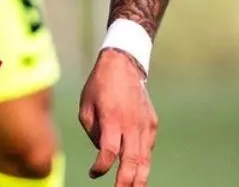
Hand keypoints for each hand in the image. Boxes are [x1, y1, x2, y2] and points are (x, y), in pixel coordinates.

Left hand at [79, 49, 157, 186]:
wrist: (124, 63)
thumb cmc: (99, 85)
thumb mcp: (85, 106)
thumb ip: (93, 132)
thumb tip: (102, 152)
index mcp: (112, 118)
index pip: (109, 151)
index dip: (101, 167)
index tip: (93, 173)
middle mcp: (131, 123)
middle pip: (131, 161)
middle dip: (125, 183)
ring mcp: (145, 124)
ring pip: (144, 159)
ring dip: (139, 179)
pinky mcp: (152, 123)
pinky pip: (147, 148)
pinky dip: (142, 161)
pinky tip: (136, 170)